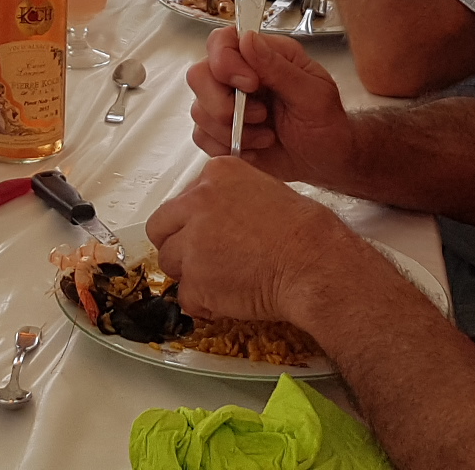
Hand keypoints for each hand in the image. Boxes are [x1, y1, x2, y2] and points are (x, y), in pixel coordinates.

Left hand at [149, 158, 373, 324]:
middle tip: (204, 258)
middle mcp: (197, 202)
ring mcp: (193, 242)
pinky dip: (203, 302)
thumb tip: (212, 217)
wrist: (314, 264)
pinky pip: (186, 296)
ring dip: (191, 274)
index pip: (181, 198)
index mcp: (216, 174)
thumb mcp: (264, 191)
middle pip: (160, 228)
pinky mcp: (196, 279)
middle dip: (178, 245)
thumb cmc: (303, 233)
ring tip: (225, 278)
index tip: (206, 232)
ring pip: (170, 263)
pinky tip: (229, 297)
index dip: (192, 221)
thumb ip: (229, 198)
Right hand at [185, 26, 353, 182]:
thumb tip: (248, 39)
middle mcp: (240, 75)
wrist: (327, 161)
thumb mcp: (313, 94)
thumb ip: (279, 67)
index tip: (251, 85)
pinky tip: (255, 149)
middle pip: (200, 75)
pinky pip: (202, 137)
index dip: (226, 62)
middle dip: (224, 103)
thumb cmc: (327, 124)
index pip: (222, 41)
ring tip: (266, 135)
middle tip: (261, 116)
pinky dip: (227, 147)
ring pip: (198, 110)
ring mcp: (227, 104)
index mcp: (264, 55)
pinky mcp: (221, 133)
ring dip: (232, 130)